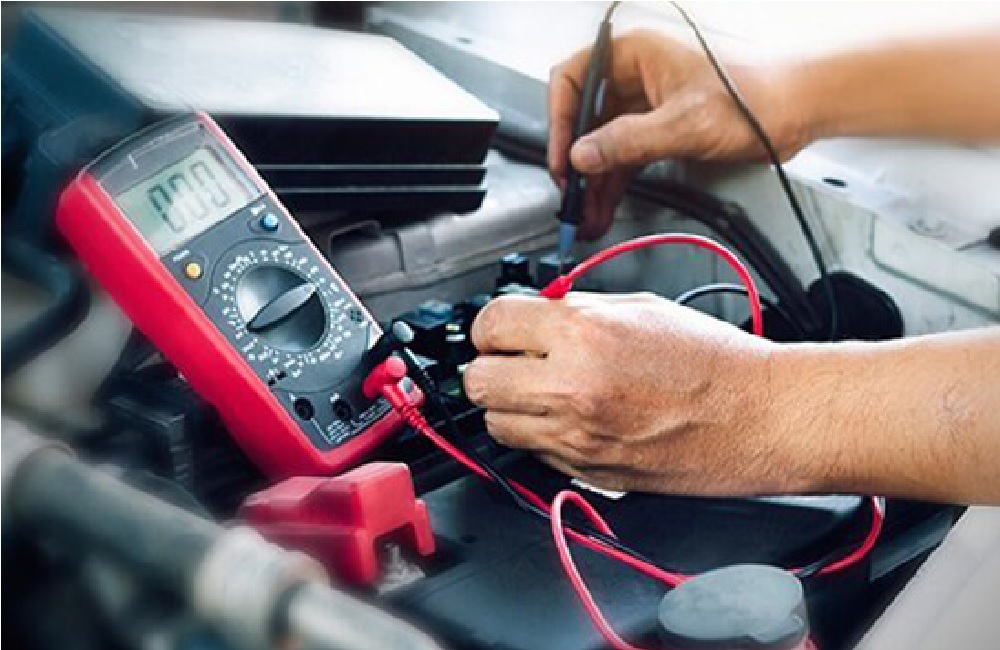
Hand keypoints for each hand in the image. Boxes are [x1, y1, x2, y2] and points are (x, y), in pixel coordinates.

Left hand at [463, 292, 807, 494]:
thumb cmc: (712, 360)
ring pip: (496, 425)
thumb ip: (576, 309)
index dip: (491, 326)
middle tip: (510, 363)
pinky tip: (574, 420)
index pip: (491, 324)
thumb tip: (534, 314)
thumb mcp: (638, 307)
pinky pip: (534, 453)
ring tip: (542, 394)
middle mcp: (570, 387)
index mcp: (582, 334)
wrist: (758, 415)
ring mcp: (576, 437)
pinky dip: (542, 437)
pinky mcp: (587, 472)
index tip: (499, 332)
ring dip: (510, 407)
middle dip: (489, 369)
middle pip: (477, 382)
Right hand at [549, 30, 807, 239]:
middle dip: (576, 162)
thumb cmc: (753, 98)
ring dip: (593, 182)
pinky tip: (603, 209)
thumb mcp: (683, 124)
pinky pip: (623, 158)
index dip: (559, 121)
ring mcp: (644, 105)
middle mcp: (634, 76)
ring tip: (584, 216)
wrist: (794, 112)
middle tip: (570, 195)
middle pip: (584, 119)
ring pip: (602, 144)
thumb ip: (627, 141)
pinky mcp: (658, 130)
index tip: (562, 158)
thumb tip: (582, 156)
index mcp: (634, 54)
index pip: (572, 80)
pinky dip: (613, 185)